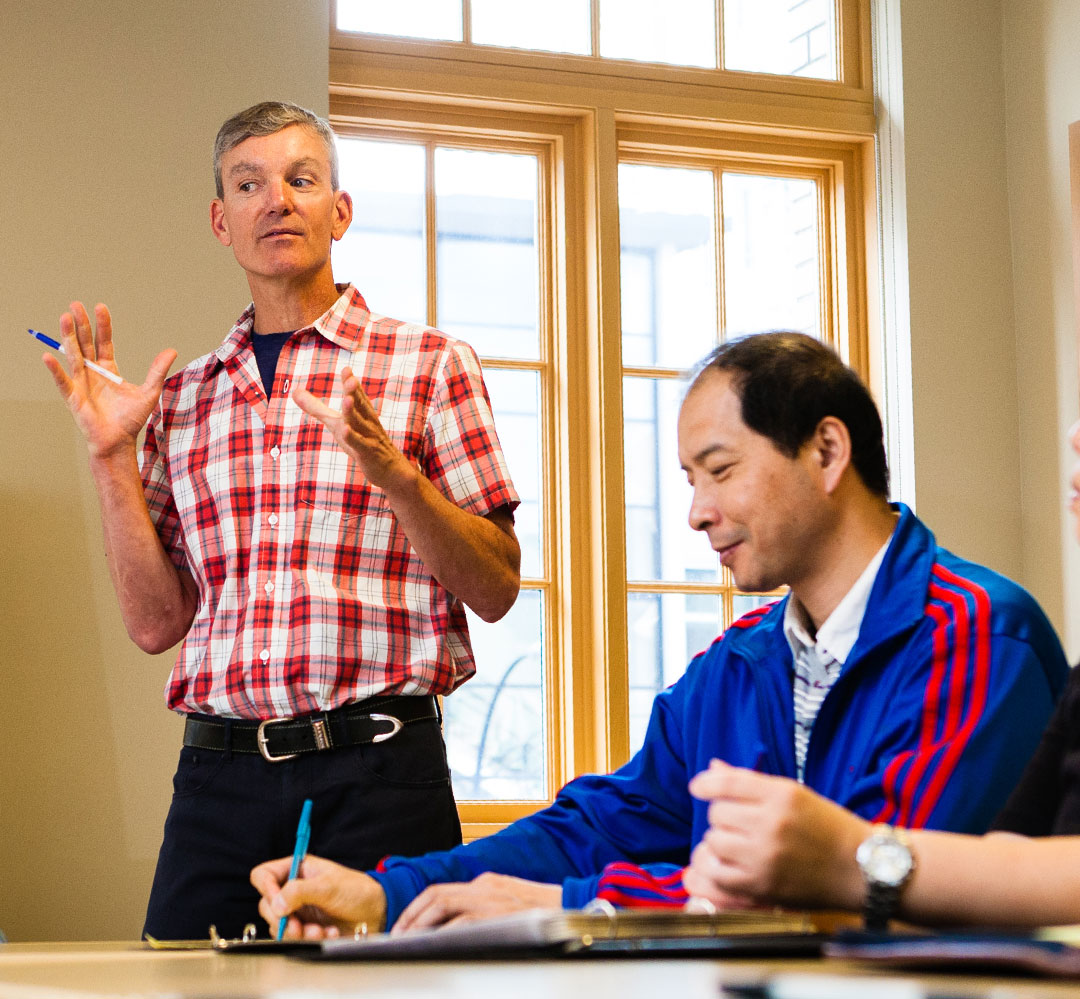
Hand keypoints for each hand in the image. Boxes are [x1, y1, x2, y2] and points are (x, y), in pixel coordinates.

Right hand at [43, 301, 176, 460]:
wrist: (119, 441)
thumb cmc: (130, 419)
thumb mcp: (149, 392)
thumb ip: (157, 371)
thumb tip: (172, 350)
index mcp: (108, 369)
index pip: (103, 341)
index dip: (102, 325)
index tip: (100, 307)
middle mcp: (92, 372)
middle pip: (85, 343)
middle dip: (81, 324)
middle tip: (75, 305)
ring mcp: (81, 383)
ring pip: (73, 355)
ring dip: (68, 337)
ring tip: (64, 318)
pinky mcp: (73, 397)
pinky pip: (63, 381)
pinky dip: (55, 370)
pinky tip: (49, 356)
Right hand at [250, 854, 387, 939]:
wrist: (375, 911)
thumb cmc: (356, 890)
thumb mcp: (328, 886)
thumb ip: (299, 892)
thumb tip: (276, 904)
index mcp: (297, 869)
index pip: (264, 875)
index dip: (266, 889)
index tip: (279, 903)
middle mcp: (293, 889)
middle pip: (267, 905)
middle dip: (282, 919)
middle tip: (298, 927)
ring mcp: (298, 909)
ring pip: (279, 925)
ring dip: (297, 932)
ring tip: (319, 931)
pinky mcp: (304, 927)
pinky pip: (293, 937)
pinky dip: (309, 938)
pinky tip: (328, 932)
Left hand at [292, 367, 415, 494]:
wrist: (390, 469)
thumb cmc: (361, 441)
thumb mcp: (336, 423)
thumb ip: (316, 408)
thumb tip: (294, 391)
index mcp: (361, 412)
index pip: (356, 394)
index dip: (351, 382)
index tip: (346, 369)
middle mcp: (367, 421)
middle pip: (360, 404)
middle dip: (354, 392)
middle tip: (350, 379)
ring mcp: (369, 437)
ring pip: (360, 423)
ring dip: (353, 411)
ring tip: (347, 399)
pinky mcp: (367, 453)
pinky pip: (359, 444)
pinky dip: (353, 437)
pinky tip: (345, 430)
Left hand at [393, 873, 560, 933]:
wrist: (573, 906)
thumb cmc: (543, 912)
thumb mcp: (508, 904)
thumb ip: (484, 908)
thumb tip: (455, 927)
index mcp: (485, 883)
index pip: (440, 891)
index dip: (417, 908)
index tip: (403, 926)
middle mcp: (484, 886)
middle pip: (436, 894)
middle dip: (411, 915)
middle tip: (396, 936)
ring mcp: (491, 897)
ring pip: (443, 903)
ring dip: (420, 923)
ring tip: (407, 941)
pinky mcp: (498, 912)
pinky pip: (463, 921)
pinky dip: (443, 932)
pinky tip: (433, 945)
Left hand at [683, 760, 868, 910]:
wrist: (860, 869)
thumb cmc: (828, 827)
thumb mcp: (794, 794)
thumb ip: (750, 783)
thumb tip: (713, 767)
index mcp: (782, 795)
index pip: (728, 783)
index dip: (706, 783)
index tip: (697, 787)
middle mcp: (771, 823)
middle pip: (717, 813)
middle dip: (722, 816)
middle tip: (737, 823)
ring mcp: (765, 857)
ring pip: (714, 841)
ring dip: (719, 841)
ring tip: (736, 844)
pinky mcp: (762, 886)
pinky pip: (719, 874)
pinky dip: (719, 868)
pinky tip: (731, 864)